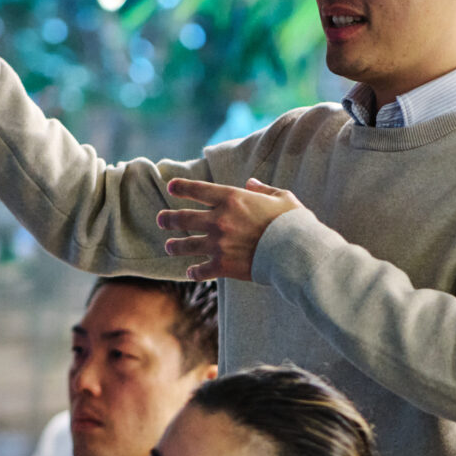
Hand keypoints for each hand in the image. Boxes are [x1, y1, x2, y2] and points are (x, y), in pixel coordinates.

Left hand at [156, 178, 303, 281]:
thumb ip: (263, 189)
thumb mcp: (282, 198)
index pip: (198, 189)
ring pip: (186, 244)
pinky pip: (201, 270)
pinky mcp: (223, 265)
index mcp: (232, 198)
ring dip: (175, 246)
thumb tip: (251, 183)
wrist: (295, 252)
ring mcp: (218, 243)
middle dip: (169, 218)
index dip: (182, 187)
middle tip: (161, 219)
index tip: (171, 186)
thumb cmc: (292, 223)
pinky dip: (194, 272)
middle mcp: (219, 219)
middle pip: (184, 218)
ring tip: (169, 247)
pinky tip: (191, 272)